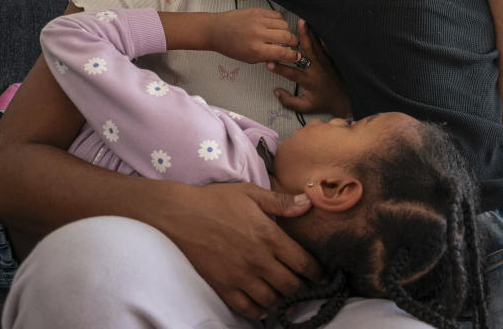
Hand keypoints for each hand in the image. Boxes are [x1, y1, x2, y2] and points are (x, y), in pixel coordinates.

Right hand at [160, 182, 322, 318]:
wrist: (179, 215)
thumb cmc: (215, 200)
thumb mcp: (250, 193)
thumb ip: (280, 202)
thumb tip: (308, 203)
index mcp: (268, 236)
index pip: (303, 263)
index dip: (317, 272)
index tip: (323, 275)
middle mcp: (258, 260)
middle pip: (291, 285)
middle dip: (302, 286)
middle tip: (305, 284)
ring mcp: (240, 276)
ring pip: (272, 299)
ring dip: (282, 298)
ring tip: (284, 292)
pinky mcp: (223, 286)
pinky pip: (247, 308)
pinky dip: (259, 310)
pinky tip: (263, 304)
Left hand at [208, 8, 300, 64]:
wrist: (216, 30)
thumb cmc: (231, 47)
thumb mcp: (249, 59)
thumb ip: (268, 58)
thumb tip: (285, 56)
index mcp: (256, 50)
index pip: (283, 52)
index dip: (293, 55)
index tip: (297, 56)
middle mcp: (258, 34)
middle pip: (287, 37)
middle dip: (294, 42)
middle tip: (292, 45)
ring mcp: (258, 20)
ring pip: (284, 24)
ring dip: (287, 31)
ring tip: (282, 35)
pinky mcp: (257, 11)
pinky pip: (277, 15)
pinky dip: (280, 21)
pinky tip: (275, 26)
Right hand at [267, 19, 351, 116]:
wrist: (345, 99)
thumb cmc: (324, 102)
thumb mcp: (305, 107)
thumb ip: (289, 101)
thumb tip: (276, 92)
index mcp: (309, 80)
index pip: (291, 73)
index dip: (279, 68)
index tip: (268, 62)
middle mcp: (317, 69)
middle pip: (308, 50)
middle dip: (302, 37)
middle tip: (298, 24)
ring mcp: (325, 62)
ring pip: (316, 45)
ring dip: (310, 32)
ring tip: (304, 21)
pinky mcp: (330, 59)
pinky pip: (324, 45)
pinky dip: (319, 36)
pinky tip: (316, 27)